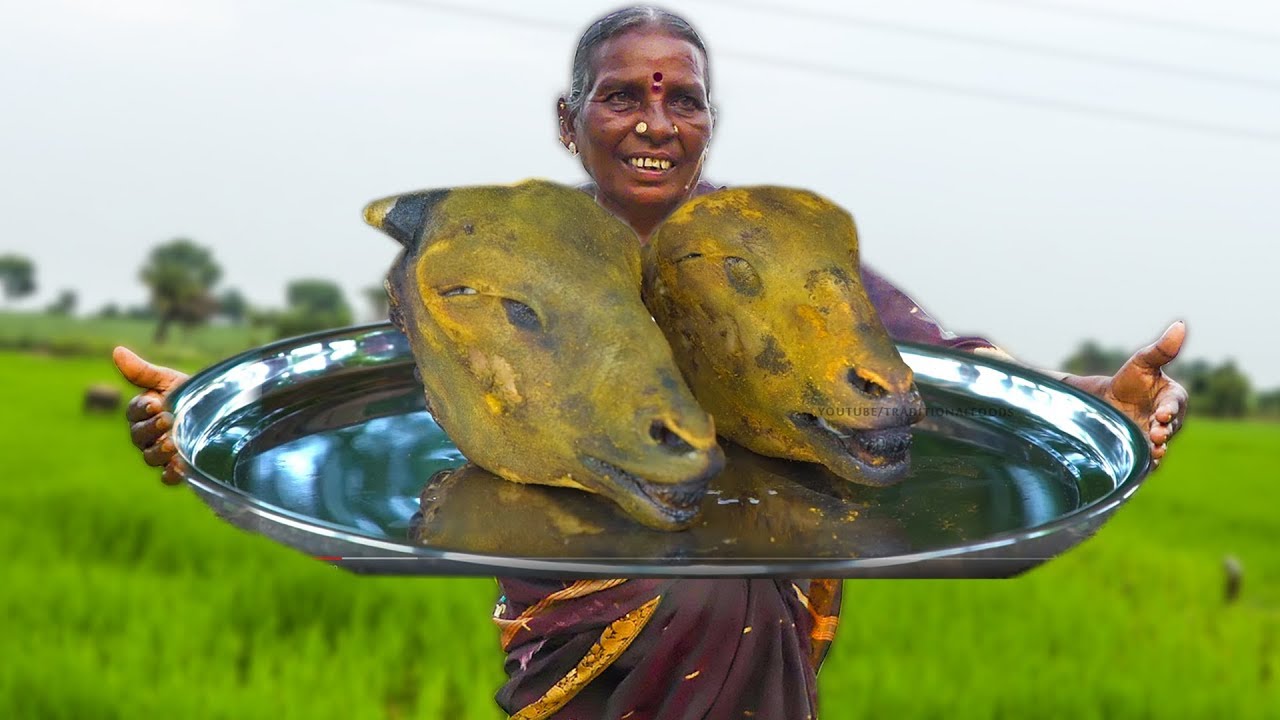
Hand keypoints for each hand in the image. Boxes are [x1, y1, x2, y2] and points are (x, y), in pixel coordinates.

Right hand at [112, 346, 190, 484]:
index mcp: (143, 412)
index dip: (142, 409)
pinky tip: (181, 467)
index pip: (134, 413)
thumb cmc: (192, 393)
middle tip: (168, 422)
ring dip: (160, 451)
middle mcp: (148, 435)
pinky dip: (171, 474)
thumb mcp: (171, 380)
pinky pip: (167, 477)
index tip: (156, 404)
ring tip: (174, 444)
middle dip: (152, 429)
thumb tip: (117, 351)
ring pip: (150, 457)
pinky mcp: (176, 468)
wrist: (223, 413)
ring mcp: (161, 453)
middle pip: (139, 437)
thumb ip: (143, 371)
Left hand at [1061, 321, 1188, 469]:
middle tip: (1156, 435)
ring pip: (1162, 445)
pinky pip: (1149, 460)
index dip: (1170, 409)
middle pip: (1170, 428)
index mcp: (1173, 398)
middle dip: (1164, 432)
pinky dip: (1148, 464)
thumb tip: (1180, 325)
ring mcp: (1157, 436)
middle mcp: (1169, 420)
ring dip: (1158, 450)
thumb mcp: (1142, 362)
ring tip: (1153, 452)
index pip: (1174, 404)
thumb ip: (1161, 349)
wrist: (1106, 401)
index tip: (1162, 414)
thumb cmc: (1129, 379)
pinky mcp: (1144, 450)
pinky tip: (1141, 467)